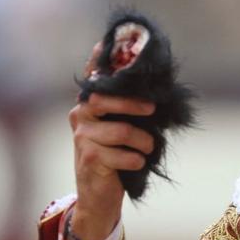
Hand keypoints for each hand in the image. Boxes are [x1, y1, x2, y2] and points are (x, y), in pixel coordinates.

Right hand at [68, 44, 154, 239]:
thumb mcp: (124, 129)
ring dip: (144, 142)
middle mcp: (80, 115)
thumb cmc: (118, 158)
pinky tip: (137, 164)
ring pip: (122, 131)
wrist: (100, 196)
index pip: (93, 76)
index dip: (99, 58)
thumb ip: (132, 110)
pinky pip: (122, 155)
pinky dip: (137, 161)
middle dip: (134, 103)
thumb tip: (159, 92)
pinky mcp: (88, 159)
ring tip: (148, 149)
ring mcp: (82, 137)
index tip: (105, 42)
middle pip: (106, 98)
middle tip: (152, 109)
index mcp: (89, 103)